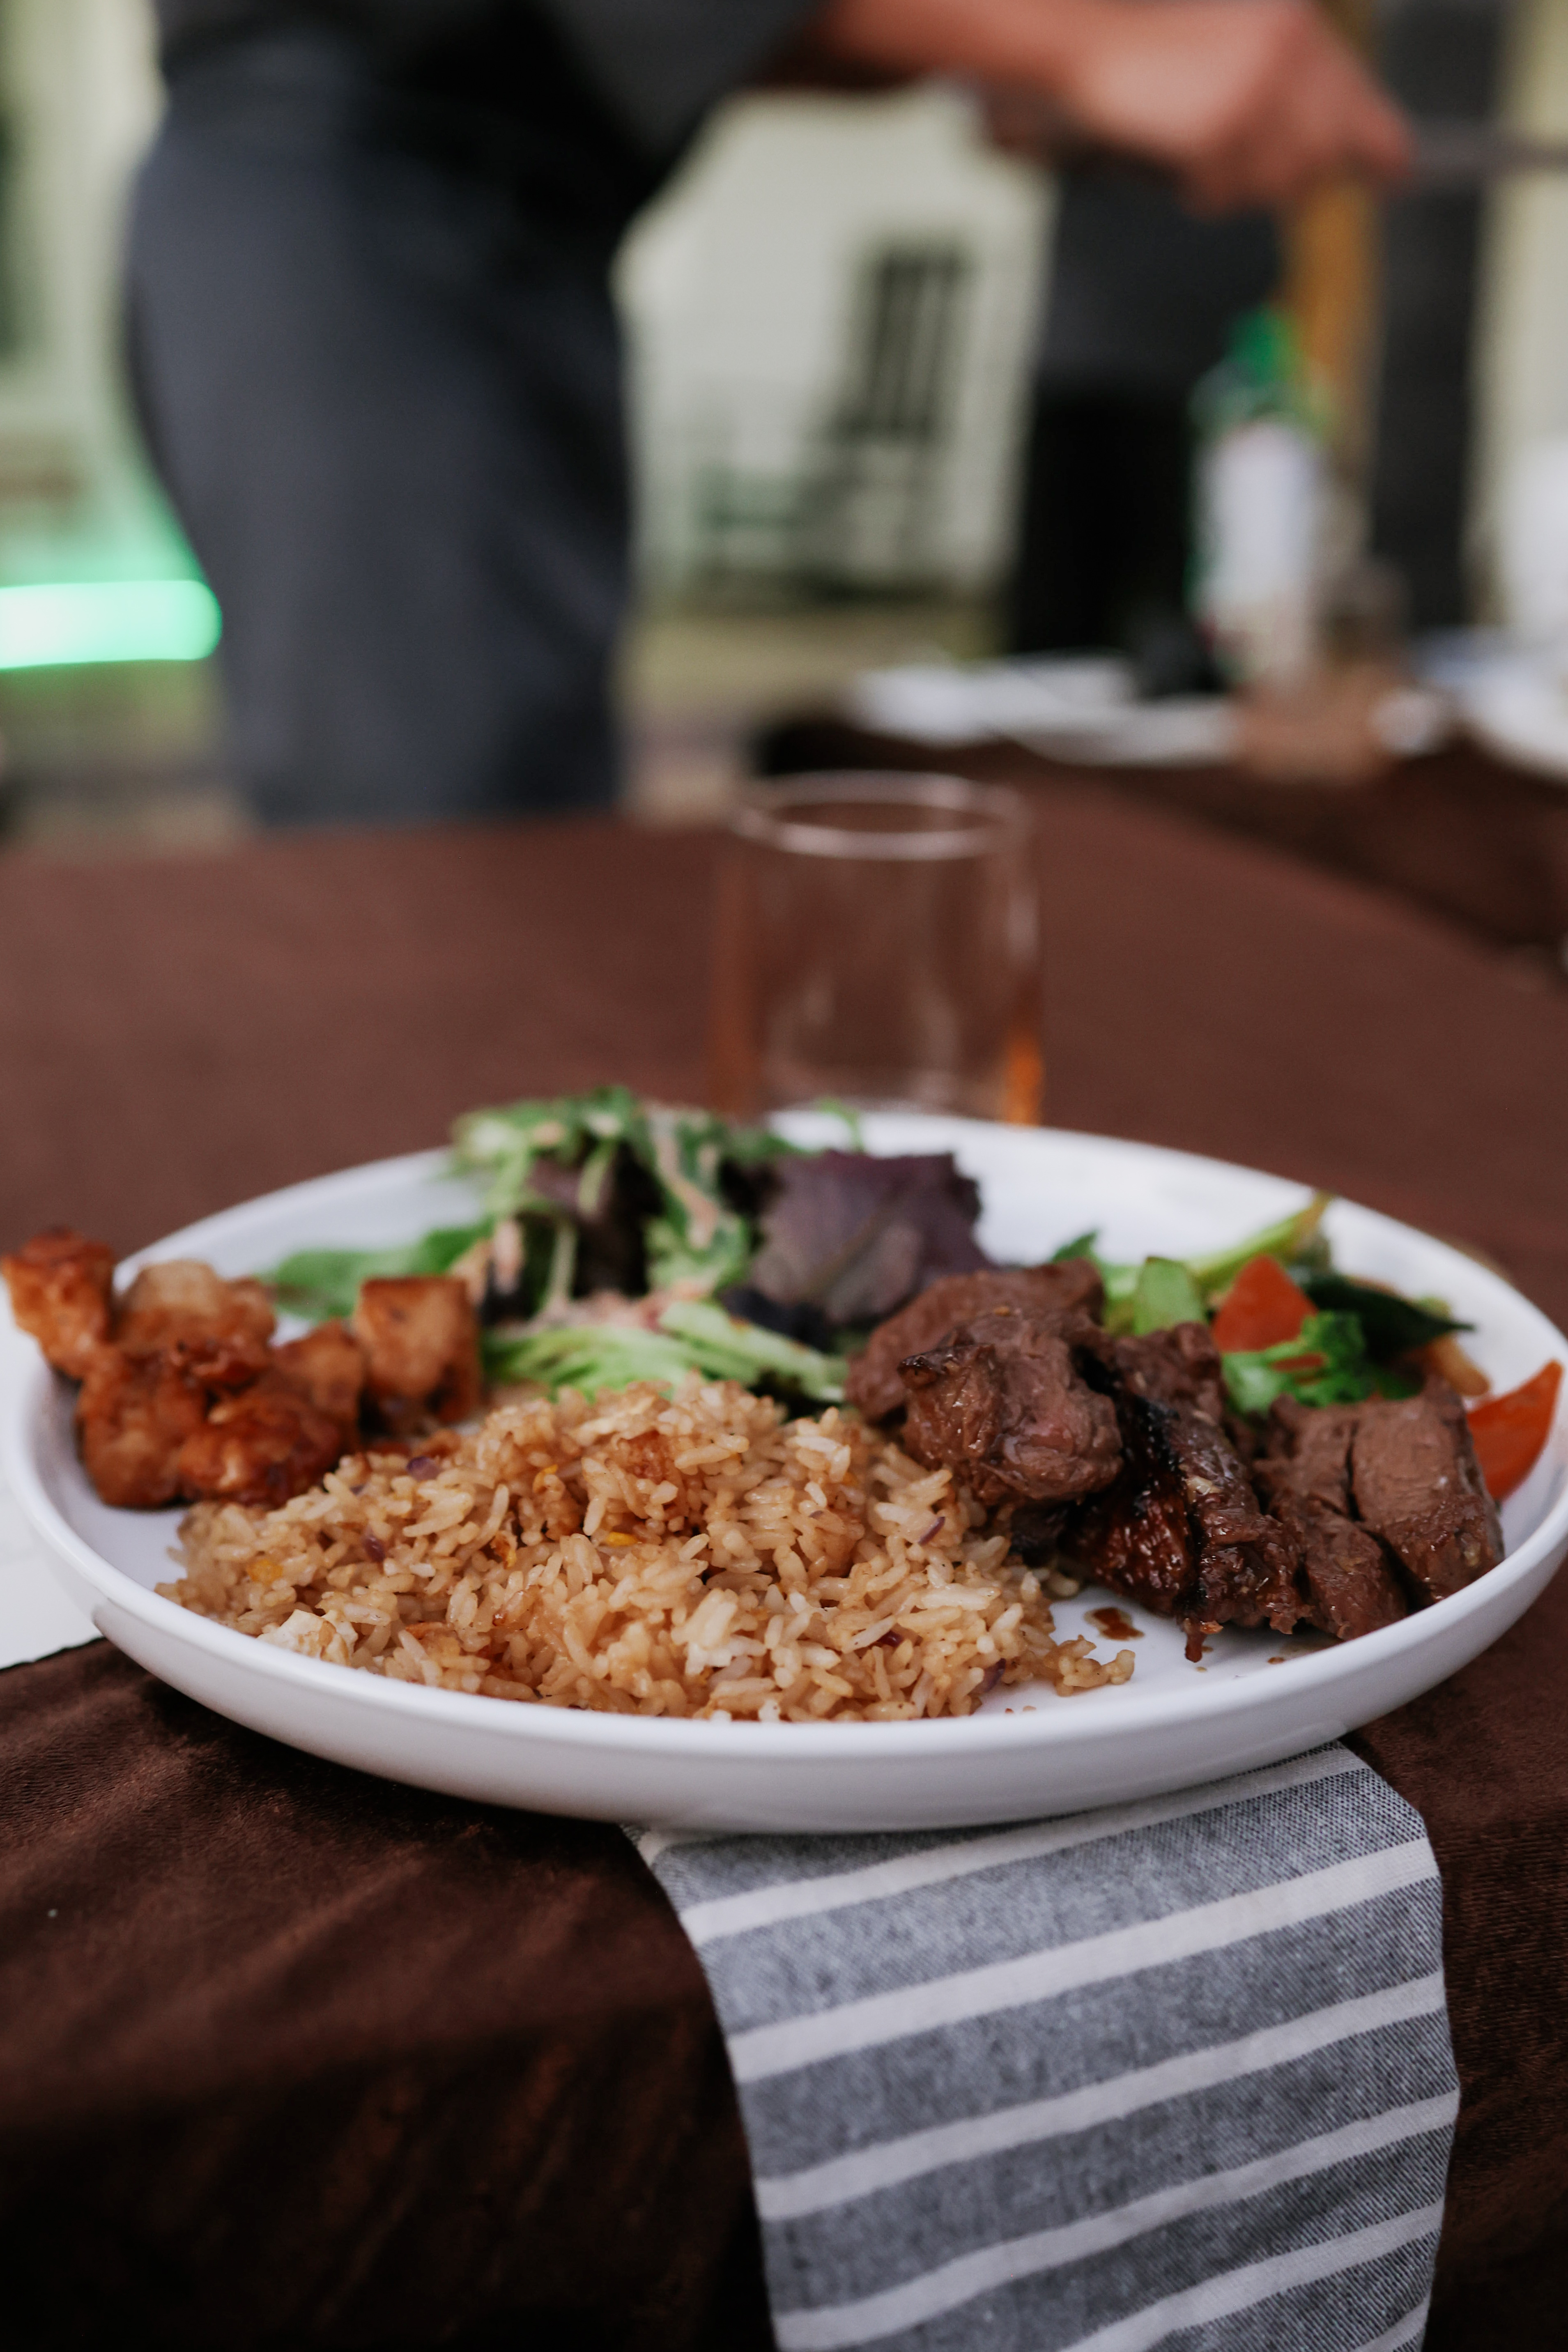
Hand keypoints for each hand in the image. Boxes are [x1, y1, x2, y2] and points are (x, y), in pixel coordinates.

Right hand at [1051, 0, 1410, 208]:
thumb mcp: (1236, 61)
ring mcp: (1256, 90)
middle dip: (1286, 178)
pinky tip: (1180, 154)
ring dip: (1239, 184)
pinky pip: (1228, 191)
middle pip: (1323, 157)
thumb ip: (1293, 94)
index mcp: (1295, 30)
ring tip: (1200, 150)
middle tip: (1236, 163)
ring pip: (1279, 181)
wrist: (1090, 50)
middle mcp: (1287, 54)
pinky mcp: (1222, 126)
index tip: (1399, 174)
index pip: (1359, 101)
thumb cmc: (1153, 60)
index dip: (1381, 146)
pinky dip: (1201, 188)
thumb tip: (1346, 154)